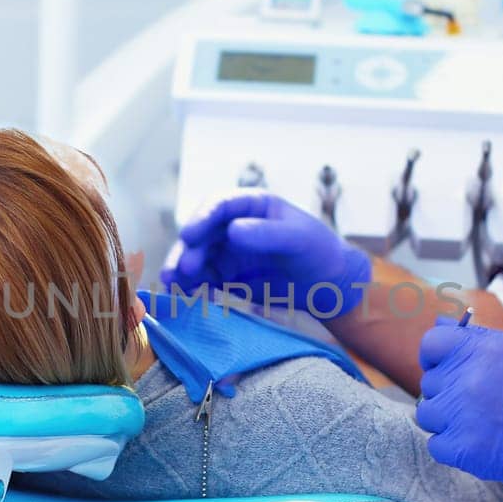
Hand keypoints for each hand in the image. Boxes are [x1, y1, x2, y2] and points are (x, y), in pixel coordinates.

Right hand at [159, 194, 371, 318]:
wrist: (328, 284)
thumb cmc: (319, 251)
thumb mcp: (298, 238)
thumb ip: (267, 234)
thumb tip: (232, 231)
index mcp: (251, 205)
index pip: (219, 205)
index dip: (201, 218)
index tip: (190, 235)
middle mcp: (233, 225)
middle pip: (201, 233)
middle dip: (188, 250)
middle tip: (182, 270)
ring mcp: (227, 251)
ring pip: (196, 257)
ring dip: (181, 270)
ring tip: (173, 286)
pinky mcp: (226, 277)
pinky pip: (202, 280)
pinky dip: (191, 287)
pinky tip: (183, 296)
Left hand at [416, 322, 502, 493]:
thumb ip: (477, 337)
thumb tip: (440, 324)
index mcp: (480, 351)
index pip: (431, 344)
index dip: (436, 357)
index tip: (447, 368)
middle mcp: (467, 381)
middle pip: (430, 382)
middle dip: (449, 390)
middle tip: (480, 401)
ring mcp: (463, 417)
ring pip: (428, 414)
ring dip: (448, 418)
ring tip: (479, 421)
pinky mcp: (465, 450)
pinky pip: (436, 445)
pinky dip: (452, 445)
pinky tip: (479, 440)